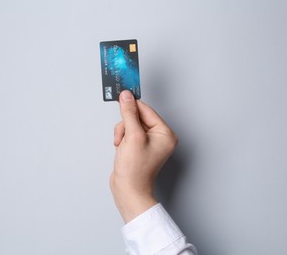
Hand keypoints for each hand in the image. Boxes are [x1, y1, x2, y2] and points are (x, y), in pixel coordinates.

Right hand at [110, 90, 177, 222]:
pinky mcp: (139, 147)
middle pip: (137, 117)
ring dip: (122, 132)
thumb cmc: (135, 170)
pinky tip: (121, 149)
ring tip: (122, 145)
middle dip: (126, 125)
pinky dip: (122, 138)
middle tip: (123, 136)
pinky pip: (128, 133)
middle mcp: (159, 137)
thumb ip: (129, 114)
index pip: (147, 110)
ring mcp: (149, 143)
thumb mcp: (132, 136)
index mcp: (165, 133)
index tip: (121, 96)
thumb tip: (126, 96)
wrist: (128, 190)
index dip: (133, 106)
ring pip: (130, 125)